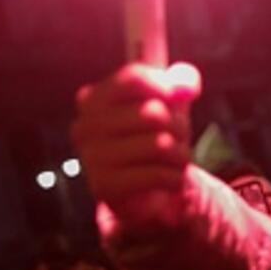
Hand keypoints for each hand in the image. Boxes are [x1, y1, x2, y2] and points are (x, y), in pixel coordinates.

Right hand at [72, 62, 200, 231]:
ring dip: (181, 154)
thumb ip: (179, 83)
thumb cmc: (153, 137)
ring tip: (176, 160)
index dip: (165, 85)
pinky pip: (157, 174)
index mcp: (93, 98)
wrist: (142, 192)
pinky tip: (171, 180)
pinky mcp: (104, 187)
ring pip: (160, 145)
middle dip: (179, 126)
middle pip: (153, 113)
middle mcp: (85, 126)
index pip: (134, 77)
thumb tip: (185, 87)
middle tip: (178, 138)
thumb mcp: (169, 103)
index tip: (176, 97)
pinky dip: (175, 178)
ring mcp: (91, 157)